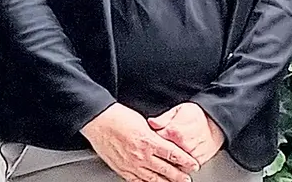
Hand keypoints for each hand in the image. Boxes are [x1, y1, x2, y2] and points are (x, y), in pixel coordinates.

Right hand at [81, 103, 199, 181]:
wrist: (97, 121)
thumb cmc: (117, 117)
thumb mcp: (142, 122)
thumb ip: (153, 134)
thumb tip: (161, 141)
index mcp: (148, 140)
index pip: (173, 154)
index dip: (185, 161)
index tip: (193, 164)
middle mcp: (141, 155)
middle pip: (166, 170)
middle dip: (179, 176)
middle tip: (187, 179)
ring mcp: (131, 164)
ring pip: (153, 179)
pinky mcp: (122, 169)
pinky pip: (137, 181)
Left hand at [148, 103, 224, 165]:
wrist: (217, 123)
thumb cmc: (198, 115)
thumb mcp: (179, 110)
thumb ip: (163, 118)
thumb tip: (151, 122)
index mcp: (173, 131)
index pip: (153, 140)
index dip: (148, 141)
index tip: (146, 142)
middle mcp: (181, 145)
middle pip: (161, 155)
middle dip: (155, 156)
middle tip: (150, 156)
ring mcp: (189, 155)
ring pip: (172, 165)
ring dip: (166, 165)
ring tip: (160, 164)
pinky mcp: (197, 162)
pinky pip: (184, 169)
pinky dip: (178, 168)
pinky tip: (173, 167)